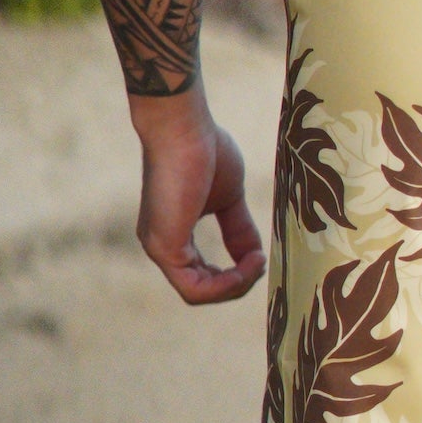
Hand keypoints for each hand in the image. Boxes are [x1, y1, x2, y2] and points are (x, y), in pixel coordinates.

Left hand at [129, 86, 265, 305]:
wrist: (185, 128)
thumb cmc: (205, 151)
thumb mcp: (230, 199)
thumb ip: (238, 230)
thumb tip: (255, 256)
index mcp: (173, 235)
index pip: (203, 275)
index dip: (235, 275)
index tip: (260, 256)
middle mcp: (161, 246)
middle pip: (202, 290)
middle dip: (239, 283)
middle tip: (262, 261)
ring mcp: (159, 248)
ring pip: (199, 293)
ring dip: (235, 285)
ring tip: (258, 262)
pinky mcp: (164, 247)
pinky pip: (196, 288)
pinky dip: (227, 283)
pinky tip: (249, 262)